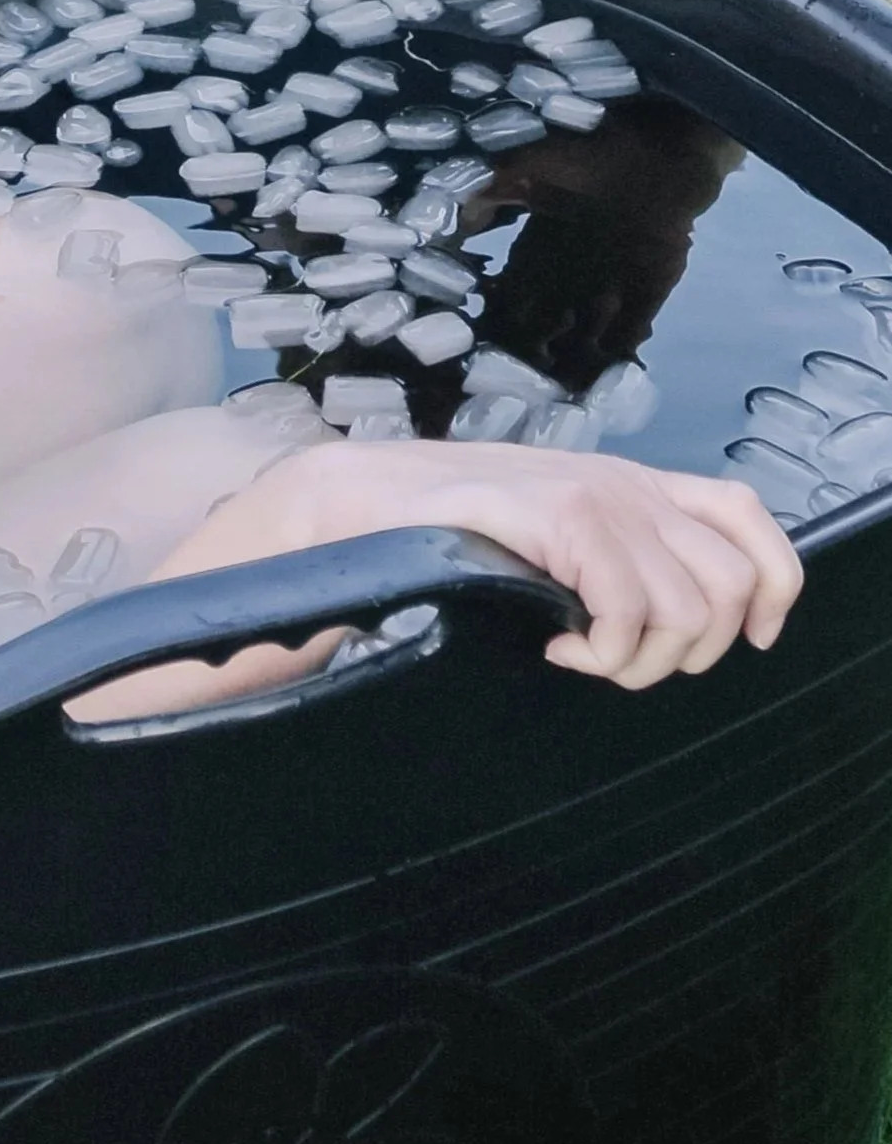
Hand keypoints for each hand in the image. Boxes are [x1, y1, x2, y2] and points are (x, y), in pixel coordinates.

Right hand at [277, 441, 800, 687]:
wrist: (369, 502)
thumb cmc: (451, 531)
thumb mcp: (554, 536)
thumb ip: (612, 556)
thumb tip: (669, 626)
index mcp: (635, 484)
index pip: (747, 516)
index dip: (775, 584)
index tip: (754, 638)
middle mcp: (630, 484)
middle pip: (733, 583)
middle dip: (689, 650)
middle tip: (619, 660)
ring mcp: (601, 496)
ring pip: (688, 610)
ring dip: (637, 660)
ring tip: (578, 654)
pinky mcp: (565, 516)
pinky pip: (629, 611)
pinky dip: (600, 653)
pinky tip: (555, 648)